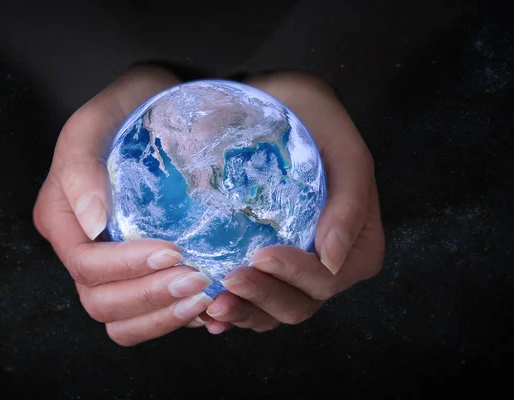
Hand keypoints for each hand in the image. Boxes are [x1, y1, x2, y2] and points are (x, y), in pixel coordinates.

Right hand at [33, 66, 215, 345]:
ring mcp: (109, 266)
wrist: (157, 108)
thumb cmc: (126, 109)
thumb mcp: (96, 123)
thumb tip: (92, 225)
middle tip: (198, 280)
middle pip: (101, 302)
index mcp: (63, 219)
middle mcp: (80, 249)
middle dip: (150, 298)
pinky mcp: (135, 273)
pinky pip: (145, 317)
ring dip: (162, 317)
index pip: (86, 264)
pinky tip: (205, 307)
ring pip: (120, 320)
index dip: (128, 267)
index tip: (173, 252)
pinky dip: (171, 321)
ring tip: (204, 299)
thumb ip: (81, 169)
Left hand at [203, 72, 384, 334]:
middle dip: (267, 296)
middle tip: (229, 280)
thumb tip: (332, 260)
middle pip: (304, 301)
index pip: (334, 276)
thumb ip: (351, 199)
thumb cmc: (305, 115)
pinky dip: (235, 312)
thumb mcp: (339, 144)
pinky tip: (209, 310)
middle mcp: (327, 257)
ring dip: (247, 313)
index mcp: (356, 234)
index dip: (301, 275)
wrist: (265, 101)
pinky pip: (255, 303)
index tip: (263, 254)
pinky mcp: (267, 265)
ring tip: (214, 304)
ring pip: (277, 310)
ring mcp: (294, 264)